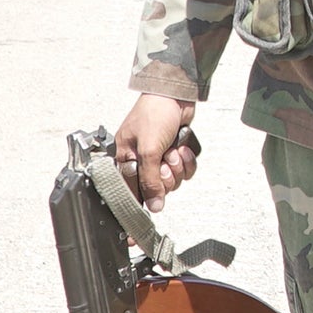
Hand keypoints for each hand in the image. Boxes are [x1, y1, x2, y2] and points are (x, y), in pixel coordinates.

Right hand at [115, 93, 198, 213]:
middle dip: (166, 176)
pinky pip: (184, 170)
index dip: (141, 201)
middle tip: (165, 162)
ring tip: (174, 151)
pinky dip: (187, 161)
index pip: (130, 192)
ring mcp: (160, 157)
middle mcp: (141, 161)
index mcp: (125, 160)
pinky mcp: (175, 153)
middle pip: (157, 188)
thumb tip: (153, 206)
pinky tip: (182, 148)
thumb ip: (149, 180)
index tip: (144, 217)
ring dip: (177, 166)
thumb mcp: (148, 150)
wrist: (176, 95)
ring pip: (173, 180)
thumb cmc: (154, 114)